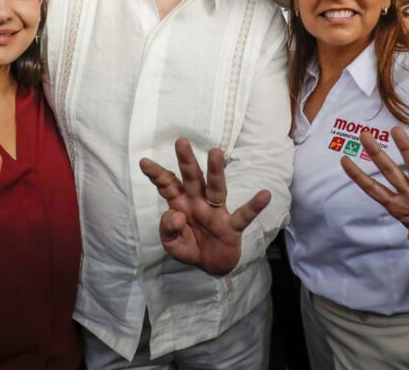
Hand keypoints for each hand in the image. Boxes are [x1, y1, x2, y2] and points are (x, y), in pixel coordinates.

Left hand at [139, 138, 270, 275]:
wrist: (211, 266)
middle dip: (186, 161)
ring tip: (215, 152)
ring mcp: (216, 212)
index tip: (143, 161)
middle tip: (181, 141)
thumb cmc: (190, 246)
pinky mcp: (232, 227)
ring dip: (215, 171)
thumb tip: (175, 214)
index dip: (157, 174)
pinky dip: (254, 206)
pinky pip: (243, 215)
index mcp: (180, 204)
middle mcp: (198, 202)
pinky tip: (265, 195)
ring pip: (216, 188)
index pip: (168, 185)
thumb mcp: (171, 244)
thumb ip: (168, 229)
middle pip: (192, 178)